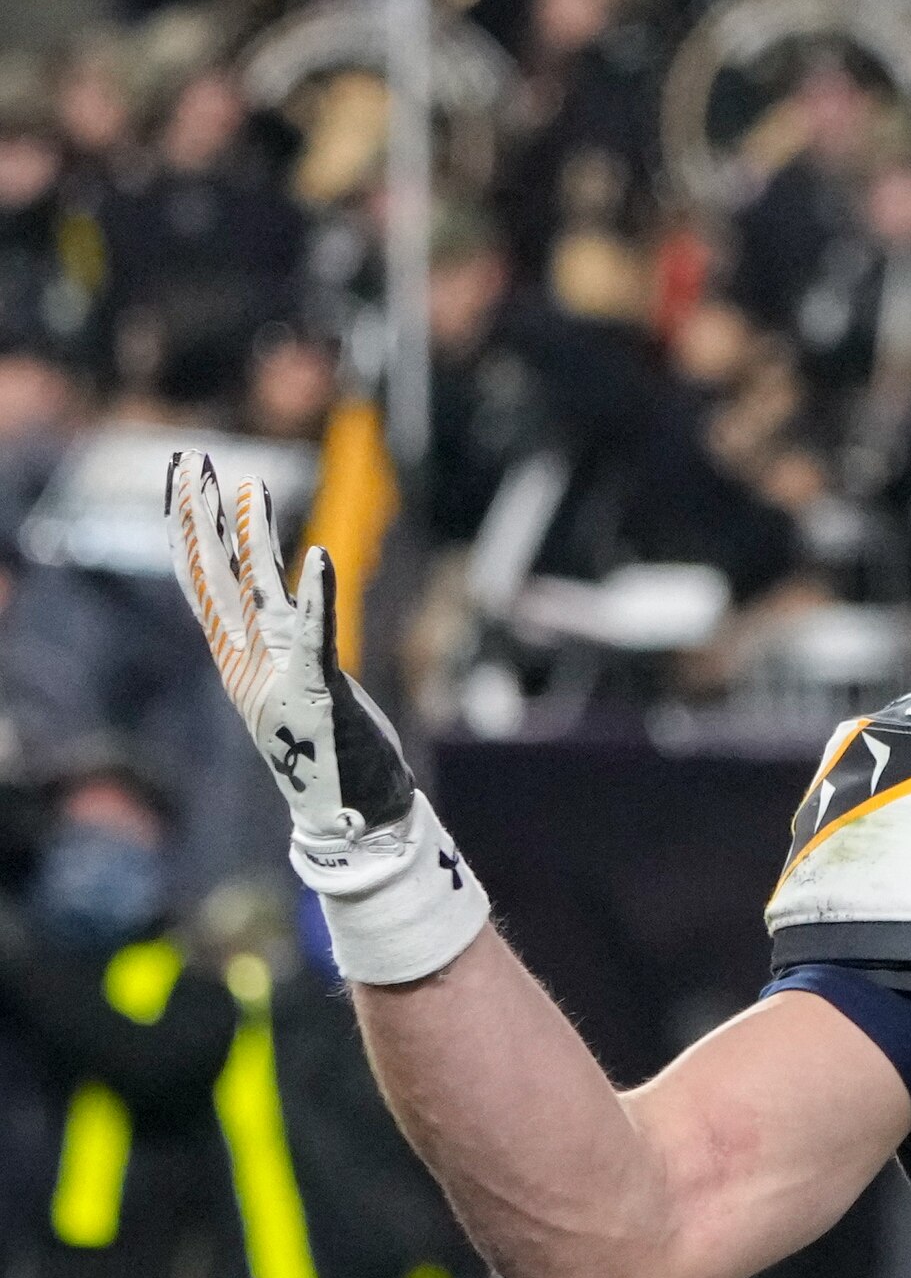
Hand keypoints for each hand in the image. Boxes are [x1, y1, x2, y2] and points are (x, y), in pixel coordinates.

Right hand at [166, 452, 416, 859]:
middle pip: (214, 578)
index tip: (186, 482)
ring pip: (255, 596)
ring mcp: (278, 676)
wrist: (356, 817)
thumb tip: (279, 602)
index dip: (192, 531)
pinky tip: (317, 556)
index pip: (205, 584)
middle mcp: (249, 664)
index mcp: (241, 662)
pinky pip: (314, 633)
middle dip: (202, 517)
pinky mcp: (318, 689)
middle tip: (190, 460)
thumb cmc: (334, 753)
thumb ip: (285, 645)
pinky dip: (315, 594)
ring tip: (250, 485)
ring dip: (253, 539)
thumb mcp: (298, 688)